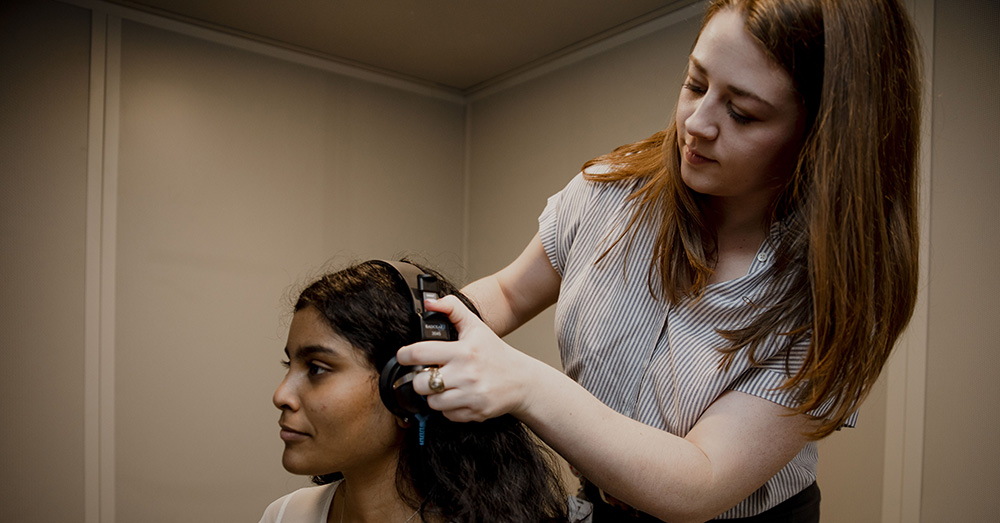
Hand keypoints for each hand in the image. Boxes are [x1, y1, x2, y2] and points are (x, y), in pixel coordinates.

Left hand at [395, 295, 539, 421]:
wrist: (522, 381)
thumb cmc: (495, 353)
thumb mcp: (475, 326)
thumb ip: (452, 308)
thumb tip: (429, 303)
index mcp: (463, 351)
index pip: (420, 353)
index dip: (405, 355)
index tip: (404, 356)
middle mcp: (466, 374)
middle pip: (420, 383)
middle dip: (420, 378)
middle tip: (429, 373)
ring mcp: (471, 395)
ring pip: (431, 402)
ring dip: (433, 395)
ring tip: (444, 385)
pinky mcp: (475, 413)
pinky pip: (446, 415)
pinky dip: (448, 408)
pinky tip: (457, 396)